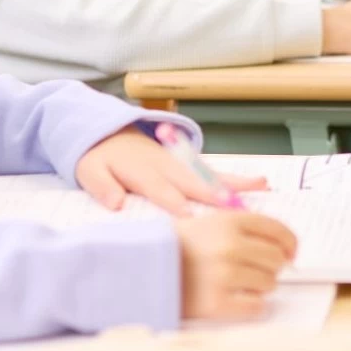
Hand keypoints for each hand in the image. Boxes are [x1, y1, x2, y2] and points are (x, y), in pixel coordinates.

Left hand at [76, 127, 266, 213]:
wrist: (108, 133)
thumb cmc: (99, 159)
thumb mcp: (89, 171)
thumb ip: (101, 186)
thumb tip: (115, 204)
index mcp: (142, 171)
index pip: (160, 189)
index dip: (174, 202)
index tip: (190, 217)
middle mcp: (167, 165)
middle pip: (193, 181)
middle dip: (213, 194)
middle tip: (234, 207)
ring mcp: (181, 164)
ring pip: (210, 175)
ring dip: (234, 183)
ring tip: (261, 186)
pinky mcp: (188, 166)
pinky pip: (213, 173)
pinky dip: (235, 179)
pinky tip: (259, 183)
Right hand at [176, 208, 298, 320]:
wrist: (143, 269)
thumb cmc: (179, 247)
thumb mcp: (210, 222)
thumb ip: (244, 227)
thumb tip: (284, 245)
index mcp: (230, 221)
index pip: (277, 229)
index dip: (290, 242)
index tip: (292, 252)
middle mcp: (230, 246)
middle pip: (276, 258)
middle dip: (274, 266)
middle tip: (262, 271)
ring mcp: (224, 275)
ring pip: (269, 283)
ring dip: (262, 286)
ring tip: (244, 284)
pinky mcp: (216, 303)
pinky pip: (256, 307)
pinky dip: (254, 306)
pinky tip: (241, 300)